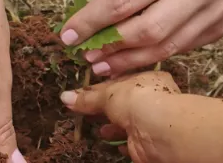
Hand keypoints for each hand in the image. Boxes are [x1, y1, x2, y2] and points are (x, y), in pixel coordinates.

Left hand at [60, 0, 222, 76]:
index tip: (68, 34)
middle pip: (148, 31)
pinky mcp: (222, 28)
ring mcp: (216, 12)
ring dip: (129, 61)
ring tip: (102, 66)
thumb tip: (91, 21)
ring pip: (166, 48)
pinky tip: (132, 61)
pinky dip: (153, 56)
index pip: (125, 0)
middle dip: (112, 47)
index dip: (93, 21)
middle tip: (86, 55)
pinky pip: (181, 48)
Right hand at [60, 71, 182, 161]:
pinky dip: (120, 142)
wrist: (159, 131)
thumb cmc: (137, 100)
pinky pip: (131, 142)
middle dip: (105, 109)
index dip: (100, 88)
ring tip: (98, 128)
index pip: (120, 82)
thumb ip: (88, 98)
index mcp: (148, 80)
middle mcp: (152, 100)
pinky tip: (110, 140)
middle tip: (85, 111)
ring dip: (112, 126)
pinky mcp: (148, 143)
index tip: (82, 93)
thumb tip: (64, 97)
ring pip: (127, 124)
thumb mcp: (108, 94)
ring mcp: (151, 122)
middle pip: (123, 104)